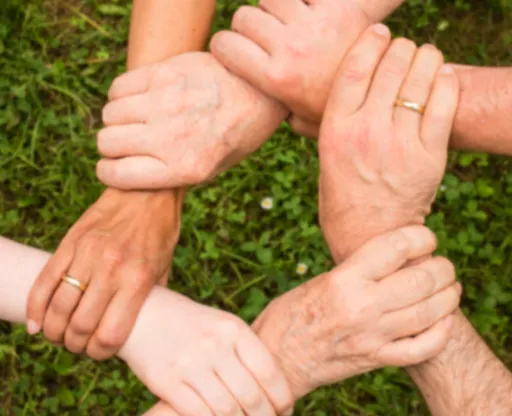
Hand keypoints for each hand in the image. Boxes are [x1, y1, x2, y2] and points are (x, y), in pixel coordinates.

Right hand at [26, 188, 182, 358]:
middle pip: (80, 326)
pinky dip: (35, 307)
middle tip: (77, 344)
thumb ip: (149, 299)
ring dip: (54, 330)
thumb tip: (136, 327)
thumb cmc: (160, 233)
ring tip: (58, 335)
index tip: (99, 352)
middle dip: (75, 345)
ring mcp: (87, 255)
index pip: (110, 335)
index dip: (100, 353)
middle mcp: (111, 270)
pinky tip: (36, 323)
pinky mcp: (70, 242)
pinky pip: (45, 281)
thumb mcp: (164, 268)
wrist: (146, 192)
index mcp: (138, 280)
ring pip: (58, 307)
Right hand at [96, 52, 286, 189]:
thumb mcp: (213, 169)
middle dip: (112, 146)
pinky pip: (118, 87)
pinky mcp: (164, 73)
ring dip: (118, 119)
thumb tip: (129, 174)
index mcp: (185, 168)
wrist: (260, 91)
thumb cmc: (236, 135)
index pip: (116, 174)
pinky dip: (121, 95)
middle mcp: (172, 137)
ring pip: (110, 114)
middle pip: (107, 142)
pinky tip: (140, 99)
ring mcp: (166, 102)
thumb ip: (172, 175)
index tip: (114, 166)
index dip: (109, 172)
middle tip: (128, 142)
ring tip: (138, 119)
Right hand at [118, 288, 294, 415]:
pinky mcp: (167, 382)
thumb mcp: (222, 325)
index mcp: (233, 329)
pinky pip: (199, 414)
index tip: (285, 410)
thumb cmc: (191, 324)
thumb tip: (274, 388)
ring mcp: (190, 365)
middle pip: (251, 396)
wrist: (144, 314)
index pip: (269, 372)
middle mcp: (214, 346)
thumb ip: (245, 351)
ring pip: (227, 410)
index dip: (282, 398)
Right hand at [210, 0, 371, 128]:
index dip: (223, 45)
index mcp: (276, 78)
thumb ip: (275, 111)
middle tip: (263, 37)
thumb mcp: (303, 120)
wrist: (385, 86)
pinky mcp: (335, 7)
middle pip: (244, 17)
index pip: (225, 45)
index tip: (232, 48)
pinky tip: (308, 11)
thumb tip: (256, 110)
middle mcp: (289, 49)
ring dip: (273, 7)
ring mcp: (312, 25)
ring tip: (285, 21)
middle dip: (248, 26)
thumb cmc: (339, 107)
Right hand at [252, 226, 459, 398]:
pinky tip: (443, 320)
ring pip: (429, 313)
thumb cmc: (291, 313)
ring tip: (450, 288)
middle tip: (442, 264)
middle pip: (421, 279)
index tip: (426, 237)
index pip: (395, 247)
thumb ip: (357, 271)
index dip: (420, 237)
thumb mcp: (321, 280)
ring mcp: (372, 336)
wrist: (277, 358)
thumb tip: (395, 258)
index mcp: (343, 280)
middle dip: (442, 268)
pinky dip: (441, 333)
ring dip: (448, 296)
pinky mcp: (376, 359)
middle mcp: (361, 306)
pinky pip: (421, 348)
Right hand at [317, 26, 458, 261]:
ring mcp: (400, 143)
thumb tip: (328, 92)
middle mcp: (366, 132)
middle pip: (391, 65)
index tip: (379, 32)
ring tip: (424, 58)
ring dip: (425, 58)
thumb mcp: (324, 157)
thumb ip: (327, 123)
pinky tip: (441, 76)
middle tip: (403, 50)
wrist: (369, 237)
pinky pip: (444, 103)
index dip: (370, 41)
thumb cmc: (341, 197)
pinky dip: (446, 81)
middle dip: (400, 48)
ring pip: (420, 78)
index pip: (355, 68)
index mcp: (335, 130)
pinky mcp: (429, 156)